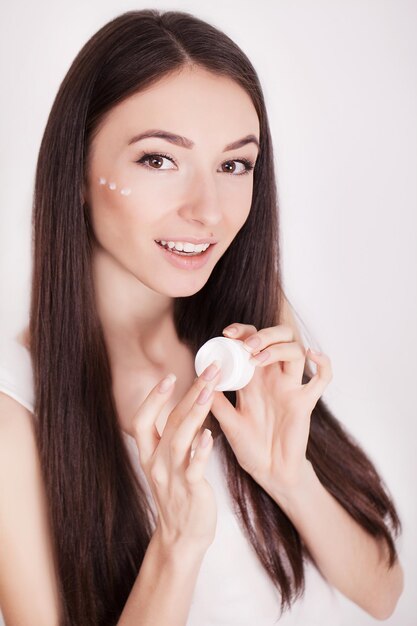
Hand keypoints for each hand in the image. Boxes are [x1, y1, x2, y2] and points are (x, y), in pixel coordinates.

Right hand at [130, 360, 221, 552]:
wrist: (181, 537)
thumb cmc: (178, 494)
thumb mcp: (167, 463)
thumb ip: (174, 436)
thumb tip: (189, 404)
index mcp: (148, 454)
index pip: (142, 420)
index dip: (153, 398)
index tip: (170, 377)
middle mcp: (155, 462)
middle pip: (168, 421)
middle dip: (189, 393)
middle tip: (209, 371)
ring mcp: (171, 476)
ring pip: (180, 438)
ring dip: (195, 412)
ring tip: (209, 391)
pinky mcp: (190, 489)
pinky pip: (194, 466)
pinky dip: (201, 449)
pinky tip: (209, 434)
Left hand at [210, 323, 332, 497]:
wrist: (269, 473)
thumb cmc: (249, 447)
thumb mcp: (227, 422)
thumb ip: (215, 400)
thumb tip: (200, 376)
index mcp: (253, 378)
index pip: (252, 341)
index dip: (243, 331)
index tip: (227, 334)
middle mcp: (273, 378)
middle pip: (278, 338)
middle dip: (264, 335)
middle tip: (246, 345)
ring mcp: (291, 388)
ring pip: (296, 351)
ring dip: (279, 348)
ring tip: (258, 358)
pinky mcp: (305, 402)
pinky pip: (322, 379)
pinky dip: (323, 363)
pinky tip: (312, 355)